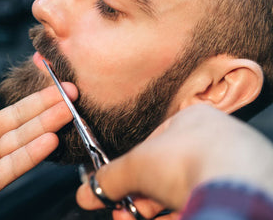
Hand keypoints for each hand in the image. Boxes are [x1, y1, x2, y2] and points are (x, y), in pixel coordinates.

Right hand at [76, 104, 272, 218]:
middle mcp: (215, 138)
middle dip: (138, 197)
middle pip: (165, 173)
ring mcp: (232, 165)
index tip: (114, 191)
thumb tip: (86, 192)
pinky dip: (178, 214)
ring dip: (153, 210)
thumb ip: (108, 178)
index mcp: (192, 118)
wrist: (234, 187)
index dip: (129, 171)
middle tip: (123, 213)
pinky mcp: (242, 189)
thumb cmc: (189, 160)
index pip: (150, 146)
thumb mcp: (134, 166)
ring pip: (183, 191)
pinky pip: (202, 201)